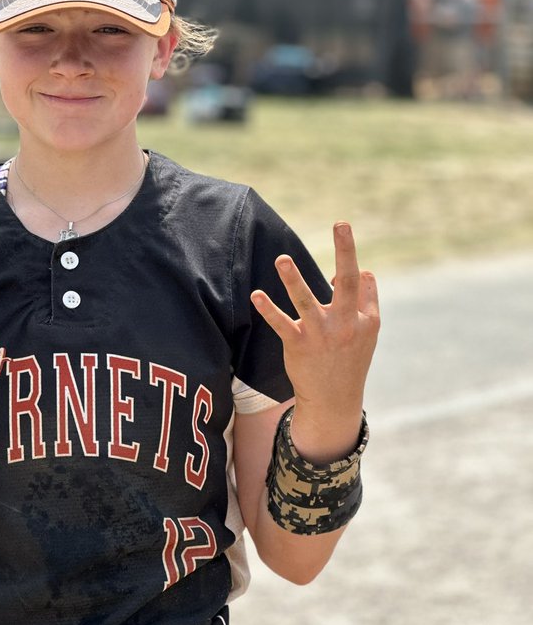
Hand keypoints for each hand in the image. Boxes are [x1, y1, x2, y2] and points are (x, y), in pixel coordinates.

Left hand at [250, 222, 379, 461]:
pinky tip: (256, 295)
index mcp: (367, 320)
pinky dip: (269, 309)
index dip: (349, 262)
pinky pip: (282, 324)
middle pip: (349, 283)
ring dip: (294, 280)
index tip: (341, 235)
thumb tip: (362, 270)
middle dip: (346, 251)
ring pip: (307, 302)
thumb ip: (367, 300)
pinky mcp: (299, 345)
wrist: (334, 400)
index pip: (362, 282)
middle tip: (341, 223)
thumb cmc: (349, 358)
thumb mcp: (368, 332)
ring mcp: (322, 335)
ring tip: (282, 259)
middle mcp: (347, 325)